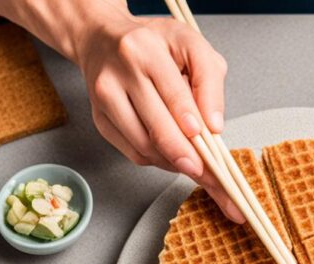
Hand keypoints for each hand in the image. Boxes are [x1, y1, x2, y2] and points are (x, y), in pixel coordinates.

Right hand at [74, 10, 243, 221]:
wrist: (102, 38)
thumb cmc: (153, 42)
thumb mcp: (191, 45)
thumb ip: (208, 80)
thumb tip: (214, 125)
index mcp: (145, 50)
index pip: (174, 94)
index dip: (191, 122)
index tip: (209, 141)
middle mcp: (119, 74)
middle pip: (157, 126)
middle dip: (185, 154)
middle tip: (208, 174)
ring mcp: (105, 99)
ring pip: (144, 144)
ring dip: (173, 161)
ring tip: (195, 165)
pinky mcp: (99, 119)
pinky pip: (133, 151)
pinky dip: (157, 160)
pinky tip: (173, 156)